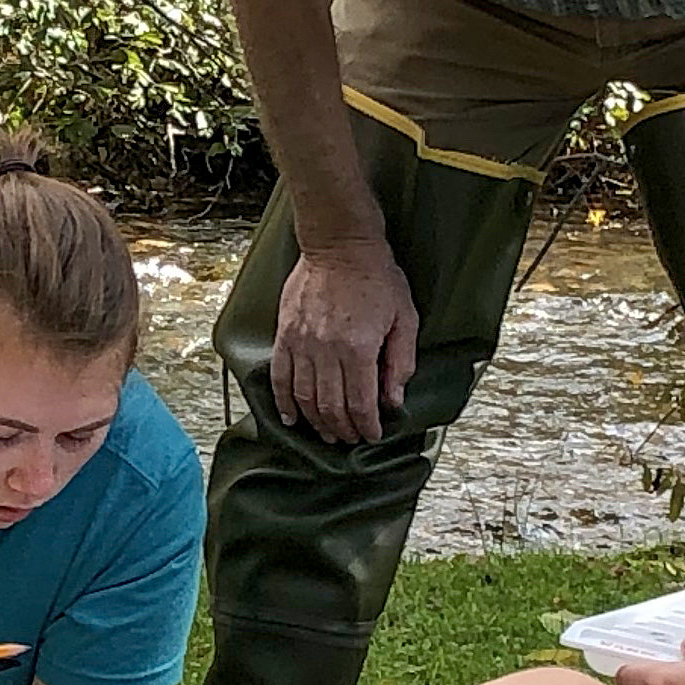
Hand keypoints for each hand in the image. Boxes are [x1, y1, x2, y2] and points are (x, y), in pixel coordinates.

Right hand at [270, 237, 418, 444]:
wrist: (339, 245)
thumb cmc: (376, 277)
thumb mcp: (404, 317)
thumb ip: (401, 361)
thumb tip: (393, 399)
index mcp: (359, 348)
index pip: (361, 403)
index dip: (367, 426)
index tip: (372, 435)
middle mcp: (327, 350)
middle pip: (331, 406)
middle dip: (343, 429)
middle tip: (351, 438)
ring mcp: (302, 344)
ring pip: (305, 398)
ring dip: (317, 422)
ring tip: (327, 434)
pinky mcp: (285, 335)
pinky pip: (280, 377)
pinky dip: (284, 403)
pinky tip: (292, 418)